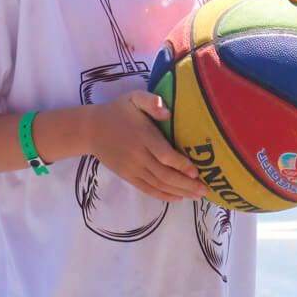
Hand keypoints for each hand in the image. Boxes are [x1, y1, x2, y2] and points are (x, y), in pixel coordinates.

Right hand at [81, 93, 206, 203]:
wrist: (91, 129)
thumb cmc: (118, 111)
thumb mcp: (133, 98)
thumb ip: (151, 101)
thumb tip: (167, 112)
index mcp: (142, 136)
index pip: (164, 155)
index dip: (181, 165)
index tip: (197, 171)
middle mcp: (137, 155)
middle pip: (164, 174)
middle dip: (187, 184)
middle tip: (205, 190)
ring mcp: (131, 168)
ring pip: (158, 185)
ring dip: (180, 192)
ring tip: (197, 196)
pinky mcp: (127, 175)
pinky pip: (147, 189)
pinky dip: (164, 195)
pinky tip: (178, 198)